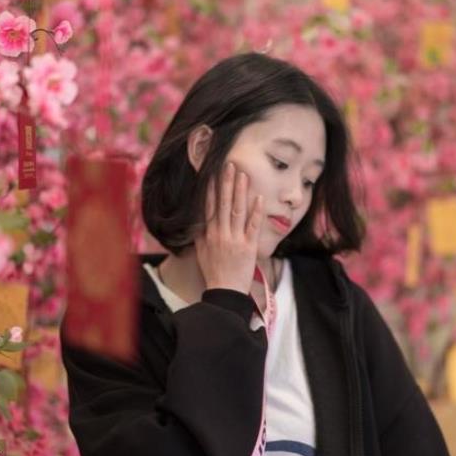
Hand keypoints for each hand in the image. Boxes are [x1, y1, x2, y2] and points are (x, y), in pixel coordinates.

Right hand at [194, 161, 264, 293]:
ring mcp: (234, 239)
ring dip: (240, 191)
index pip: (208, 206)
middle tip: (228, 164)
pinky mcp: (248, 247)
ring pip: (237, 210)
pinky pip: (253, 226)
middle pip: (222, 203)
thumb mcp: (201, 251)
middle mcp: (220, 234)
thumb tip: (197, 218)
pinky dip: (256, 211)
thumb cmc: (214, 272)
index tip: (211, 172)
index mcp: (208, 234)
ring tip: (243, 174)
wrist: (224, 291)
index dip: (210, 188)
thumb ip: (199, 233)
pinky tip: (259, 197)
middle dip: (225, 183)